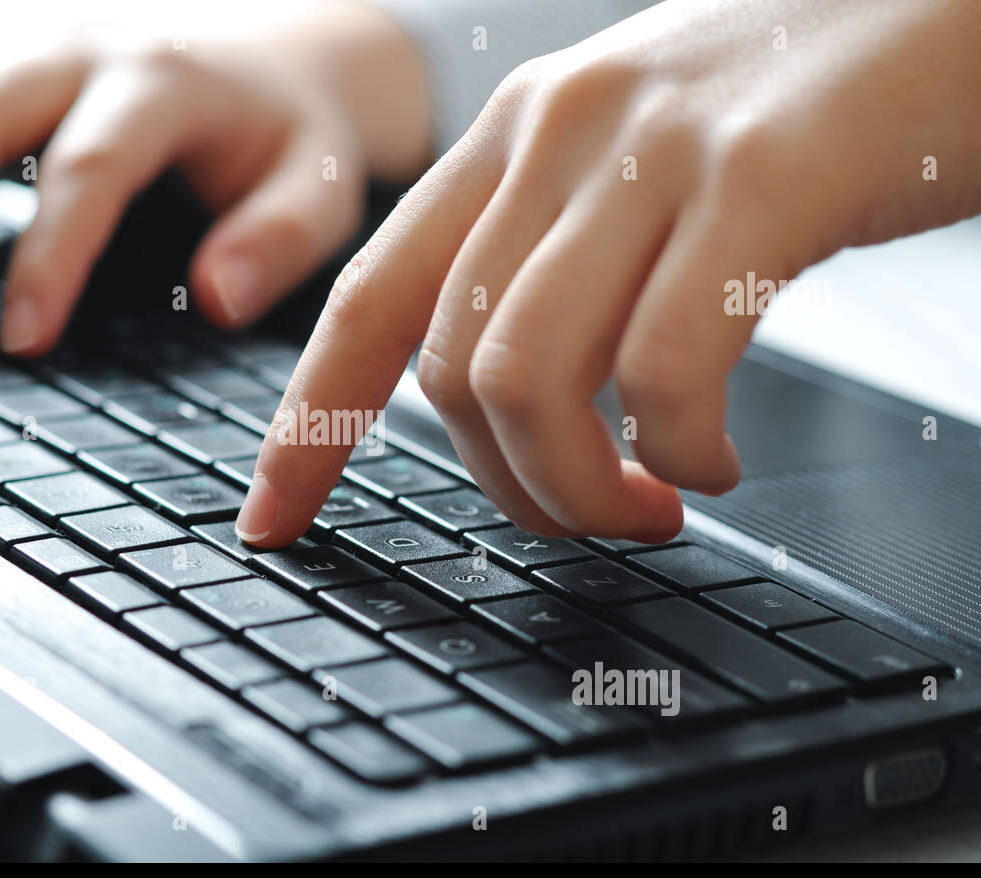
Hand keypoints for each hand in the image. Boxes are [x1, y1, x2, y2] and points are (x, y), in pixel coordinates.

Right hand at [0, 3, 428, 352]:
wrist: (264, 62)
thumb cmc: (286, 141)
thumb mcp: (319, 189)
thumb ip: (280, 241)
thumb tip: (216, 300)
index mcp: (164, 83)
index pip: (86, 167)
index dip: (46, 258)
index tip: (24, 343)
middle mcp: (74, 52)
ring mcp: (16, 52)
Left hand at [237, 0, 980, 545]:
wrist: (949, 5)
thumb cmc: (793, 111)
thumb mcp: (632, 166)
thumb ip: (552, 259)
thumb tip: (502, 403)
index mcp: (508, 138)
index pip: (367, 300)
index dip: (308, 425)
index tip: (273, 517)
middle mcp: (555, 132)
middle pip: (446, 365)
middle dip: (505, 484)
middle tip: (581, 516)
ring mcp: (649, 151)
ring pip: (525, 377)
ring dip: (574, 488)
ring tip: (643, 505)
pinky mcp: (756, 180)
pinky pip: (662, 372)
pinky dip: (678, 453)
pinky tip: (716, 460)